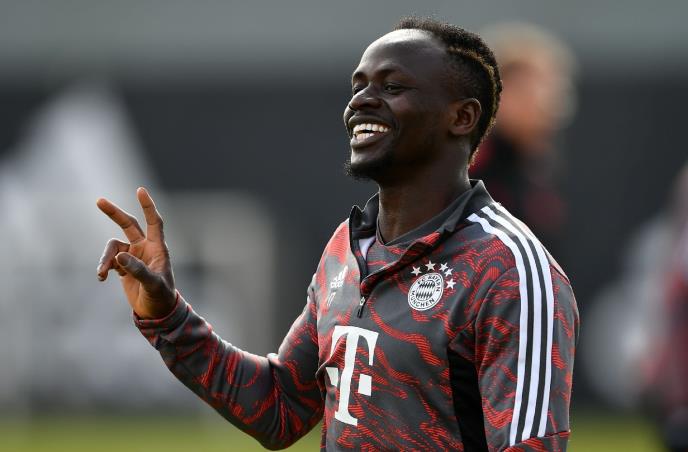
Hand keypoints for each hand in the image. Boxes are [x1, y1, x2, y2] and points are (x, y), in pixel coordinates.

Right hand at [96, 187, 175, 318]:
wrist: (156, 312)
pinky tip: (101, 277)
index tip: (140, 190)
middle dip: (114, 213)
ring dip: (104, 258)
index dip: (148, 206)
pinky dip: (103, 267)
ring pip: (113, 247)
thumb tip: (120, 257)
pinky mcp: (123, 266)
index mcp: (158, 248)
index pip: (154, 222)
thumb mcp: (152, 284)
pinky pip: (109, 260)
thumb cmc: (161, 297)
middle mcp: (145, 248)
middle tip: (99, 201)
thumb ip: (137, 270)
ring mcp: (133, 256)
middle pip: (128, 224)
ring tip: (101, 273)